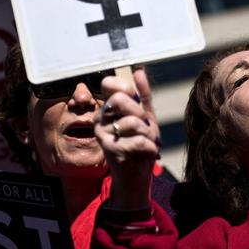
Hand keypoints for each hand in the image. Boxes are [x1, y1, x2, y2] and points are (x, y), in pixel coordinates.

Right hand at [94, 68, 160, 210]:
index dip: (126, 87)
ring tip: (148, 142)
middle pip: (119, 100)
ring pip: (132, 121)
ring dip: (148, 133)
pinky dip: (149, 146)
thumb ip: (143, 95)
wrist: (137, 177)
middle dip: (140, 113)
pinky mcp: (109, 150)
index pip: (109, 83)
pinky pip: (137, 140)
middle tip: (146, 126)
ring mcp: (102, 135)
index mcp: (107, 108)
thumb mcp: (145, 117)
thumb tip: (138, 70)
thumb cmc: (140, 145)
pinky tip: (148, 152)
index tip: (136, 101)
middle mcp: (99, 119)